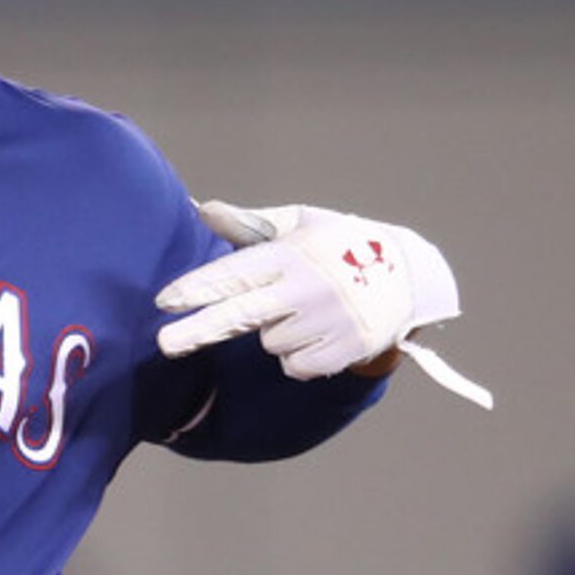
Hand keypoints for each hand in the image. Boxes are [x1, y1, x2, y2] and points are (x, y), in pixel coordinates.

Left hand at [155, 200, 463, 380]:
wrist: (410, 277)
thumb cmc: (339, 245)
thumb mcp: (299, 224)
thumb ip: (248, 224)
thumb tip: (202, 208)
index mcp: (292, 255)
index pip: (236, 272)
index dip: (198, 288)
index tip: (166, 300)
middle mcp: (307, 290)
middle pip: (241, 315)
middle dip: (199, 330)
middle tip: (164, 344)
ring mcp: (326, 322)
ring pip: (270, 342)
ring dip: (278, 331)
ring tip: (309, 309)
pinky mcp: (343, 351)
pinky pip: (295, 365)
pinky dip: (300, 356)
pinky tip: (322, 332)